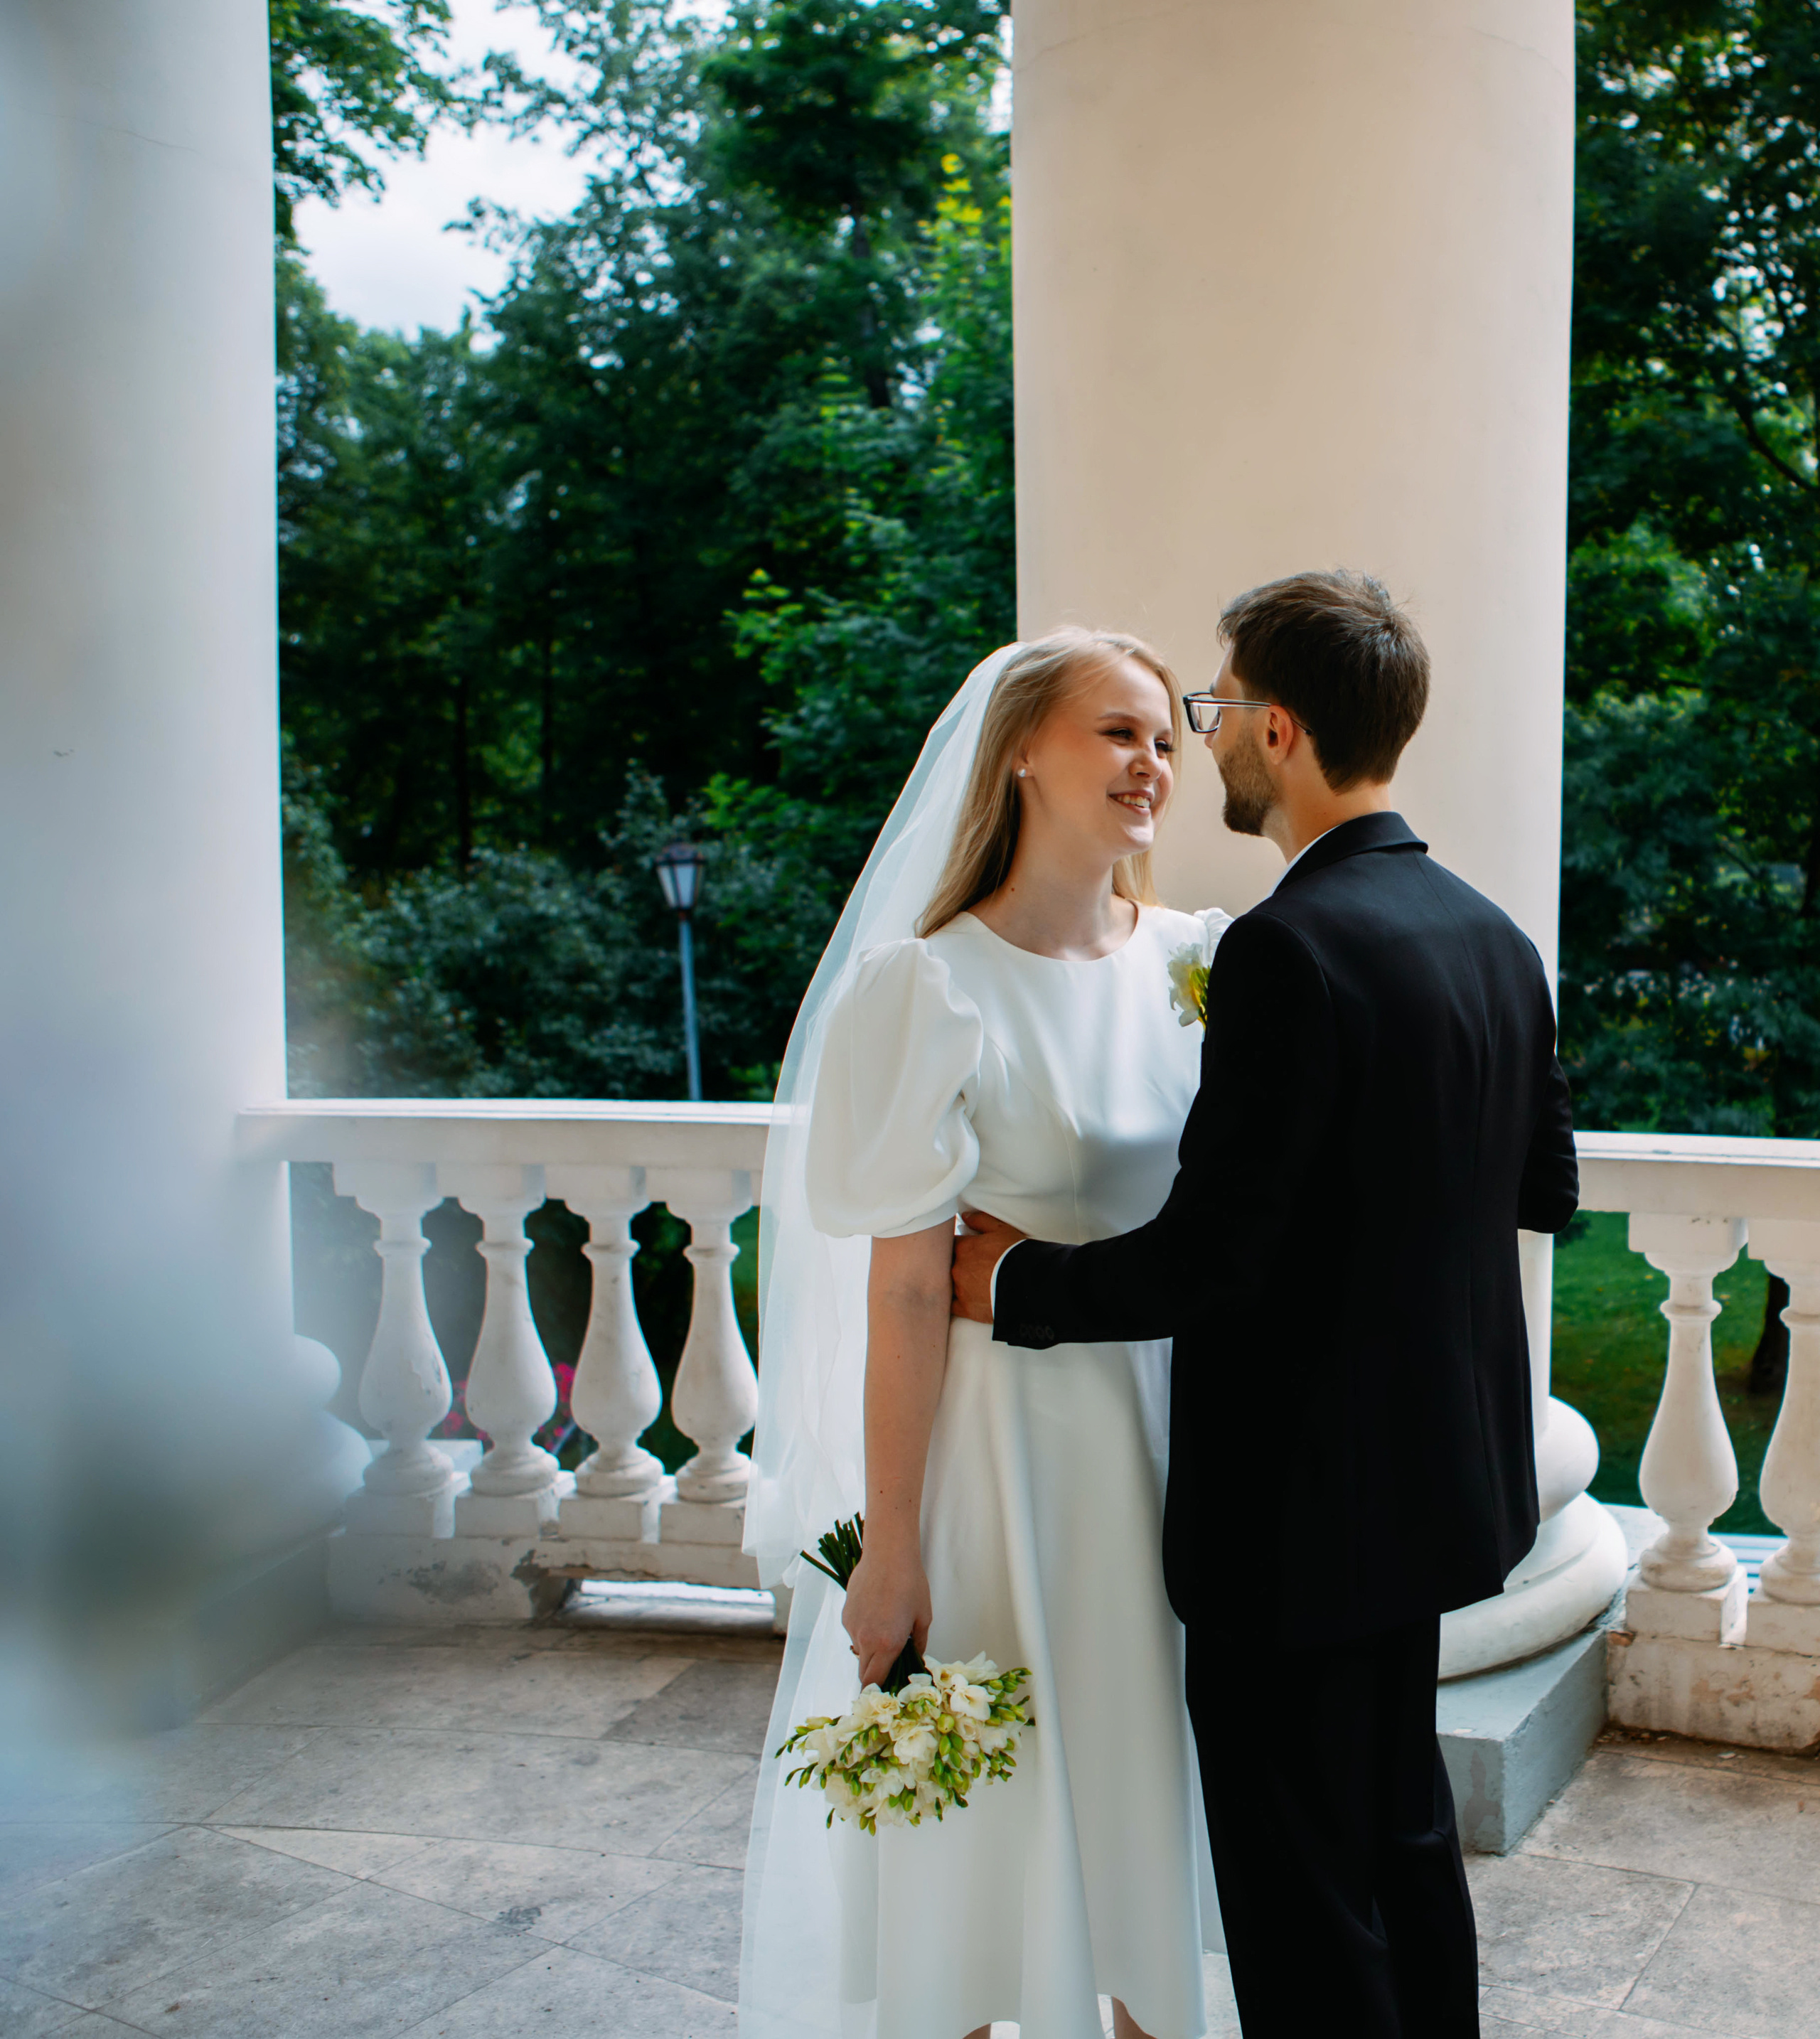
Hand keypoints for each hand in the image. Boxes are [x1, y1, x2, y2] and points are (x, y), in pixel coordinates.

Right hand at [842, 1541, 931, 1688]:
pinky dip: (863, 1631)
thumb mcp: (923, 1617)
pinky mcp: (845, 1614)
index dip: (878, 1692)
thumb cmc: (911, 1583)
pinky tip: (876, 1612)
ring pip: (859, 1651)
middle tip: (889, 1664)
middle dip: (874, 1675)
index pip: (874, 1682)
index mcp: (887, 1645)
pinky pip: (854, 1632)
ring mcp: (852, 1627)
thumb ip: (918, 1645)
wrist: (888, 1554)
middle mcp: (865, 1640)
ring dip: (870, 1650)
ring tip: (886, 1626)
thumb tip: (915, 1658)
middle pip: (863, 1673)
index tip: (885, 1692)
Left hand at [951, 1209, 1026, 1321]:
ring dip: (956, 1283)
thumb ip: (980, 1220)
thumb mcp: (1001, 1229)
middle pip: (948, 1264)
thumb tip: (964, 1216)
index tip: (964, 1249)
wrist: (1026, 1284)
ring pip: (948, 1284)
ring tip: (971, 1284)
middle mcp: (957, 1268)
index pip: (950, 1244)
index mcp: (963, 1248)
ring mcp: (960, 1289)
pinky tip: (964, 1300)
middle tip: (969, 1266)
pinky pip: (952, 1305)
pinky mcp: (965, 1308)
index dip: (958, 1246)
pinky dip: (957, 1302)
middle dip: (956, 1264)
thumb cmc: (1015, 1254)